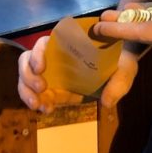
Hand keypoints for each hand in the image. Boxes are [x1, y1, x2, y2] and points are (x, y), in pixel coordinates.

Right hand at [17, 35, 138, 112]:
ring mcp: (50, 73)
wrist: (119, 70)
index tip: (41, 68)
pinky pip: (34, 94)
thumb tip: (107, 102)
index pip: (45, 43)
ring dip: (26, 91)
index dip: (38, 53)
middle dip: (27, 75)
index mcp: (68, 43)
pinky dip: (36, 102)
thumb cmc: (120, 61)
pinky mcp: (50, 88)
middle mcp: (54, 56)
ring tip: (38, 105)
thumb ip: (119, 82)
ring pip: (25, 77)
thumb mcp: (125, 68)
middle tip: (41, 89)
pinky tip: (46, 110)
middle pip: (27, 60)